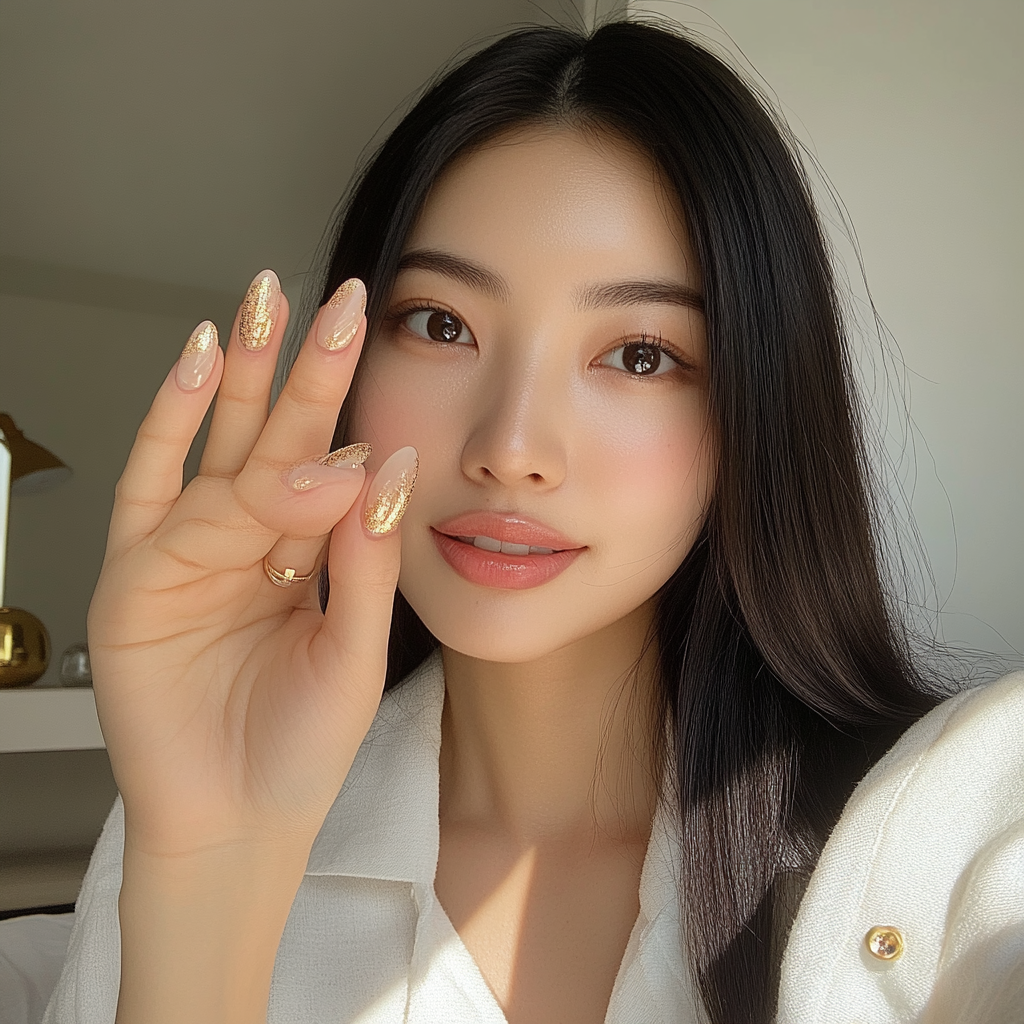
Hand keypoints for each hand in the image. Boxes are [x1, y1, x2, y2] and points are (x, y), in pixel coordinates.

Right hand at [88, 271, 415, 856]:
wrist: (236, 823)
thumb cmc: (300, 747)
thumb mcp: (355, 648)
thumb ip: (365, 560)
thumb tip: (383, 465)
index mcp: (303, 556)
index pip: (328, 462)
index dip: (347, 400)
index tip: (372, 334)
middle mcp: (247, 543)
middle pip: (274, 437)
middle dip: (299, 367)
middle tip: (328, 297)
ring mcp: (188, 553)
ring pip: (219, 453)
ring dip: (243, 383)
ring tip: (264, 311)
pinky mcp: (136, 577)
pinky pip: (150, 490)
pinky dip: (167, 426)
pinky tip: (193, 364)